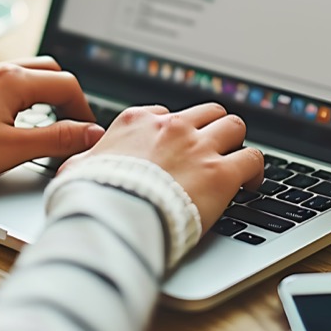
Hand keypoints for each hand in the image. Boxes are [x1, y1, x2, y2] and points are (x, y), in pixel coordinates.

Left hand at [0, 56, 103, 181]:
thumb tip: (89, 134)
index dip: (83, 109)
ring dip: (43, 91)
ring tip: (46, 118)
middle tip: (70, 121)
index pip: (66, 85)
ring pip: (26, 71)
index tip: (86, 131)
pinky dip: (20, 92)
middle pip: (49, 70)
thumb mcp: (16, 149)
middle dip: (65, 94)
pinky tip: (14, 115)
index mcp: (14, 80)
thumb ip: (58, 139)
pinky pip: (4, 79)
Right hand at [61, 103, 263, 232]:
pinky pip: (252, 158)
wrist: (114, 218)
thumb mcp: (75, 170)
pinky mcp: (220, 173)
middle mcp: (171, 127)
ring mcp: (198, 147)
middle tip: (212, 149)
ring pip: (233, 126)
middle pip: (206, 112)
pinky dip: (255, 170)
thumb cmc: (91, 198)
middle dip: (211, 128)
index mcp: (136, 122)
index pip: (164, 113)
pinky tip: (251, 183)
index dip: (172, 132)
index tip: (174, 149)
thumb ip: (82, 160)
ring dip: (235, 142)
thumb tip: (77, 162)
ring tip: (235, 161)